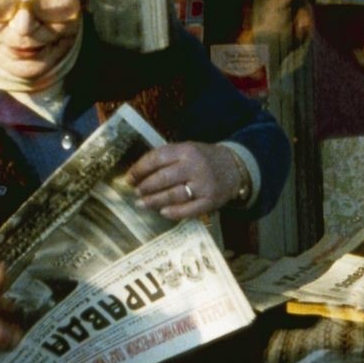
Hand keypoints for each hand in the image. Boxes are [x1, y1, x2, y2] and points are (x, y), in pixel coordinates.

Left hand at [129, 141, 248, 218]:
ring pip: (173, 195)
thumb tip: (138, 174)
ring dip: (154, 201)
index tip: (129, 178)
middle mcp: (195, 166)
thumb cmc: (203, 159)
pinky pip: (188, 210)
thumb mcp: (187, 150)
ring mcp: (204, 185)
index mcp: (187, 150)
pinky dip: (173, 212)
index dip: (139, 169)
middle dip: (145, 187)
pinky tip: (162, 212)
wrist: (234, 168)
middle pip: (163, 178)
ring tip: (142, 204)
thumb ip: (166, 158)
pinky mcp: (210, 201)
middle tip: (135, 192)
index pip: (157, 158)